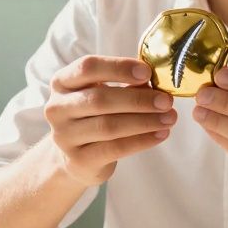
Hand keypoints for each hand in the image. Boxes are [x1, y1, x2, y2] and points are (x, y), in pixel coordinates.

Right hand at [44, 56, 176, 186]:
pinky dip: (142, 141)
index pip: (88, 67)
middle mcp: (57, 108)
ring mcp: (64, 136)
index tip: (147, 72)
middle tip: (166, 100)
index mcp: (62, 82)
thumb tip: (153, 82)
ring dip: (144, 121)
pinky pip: (115, 149)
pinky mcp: (78, 160)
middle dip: (138, 99)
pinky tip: (161, 134)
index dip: (118, 67)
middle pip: (99, 100)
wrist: (76, 155)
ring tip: (170, 118)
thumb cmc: (94, 115)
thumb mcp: (103, 92)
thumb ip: (124, 84)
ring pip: (109, 126)